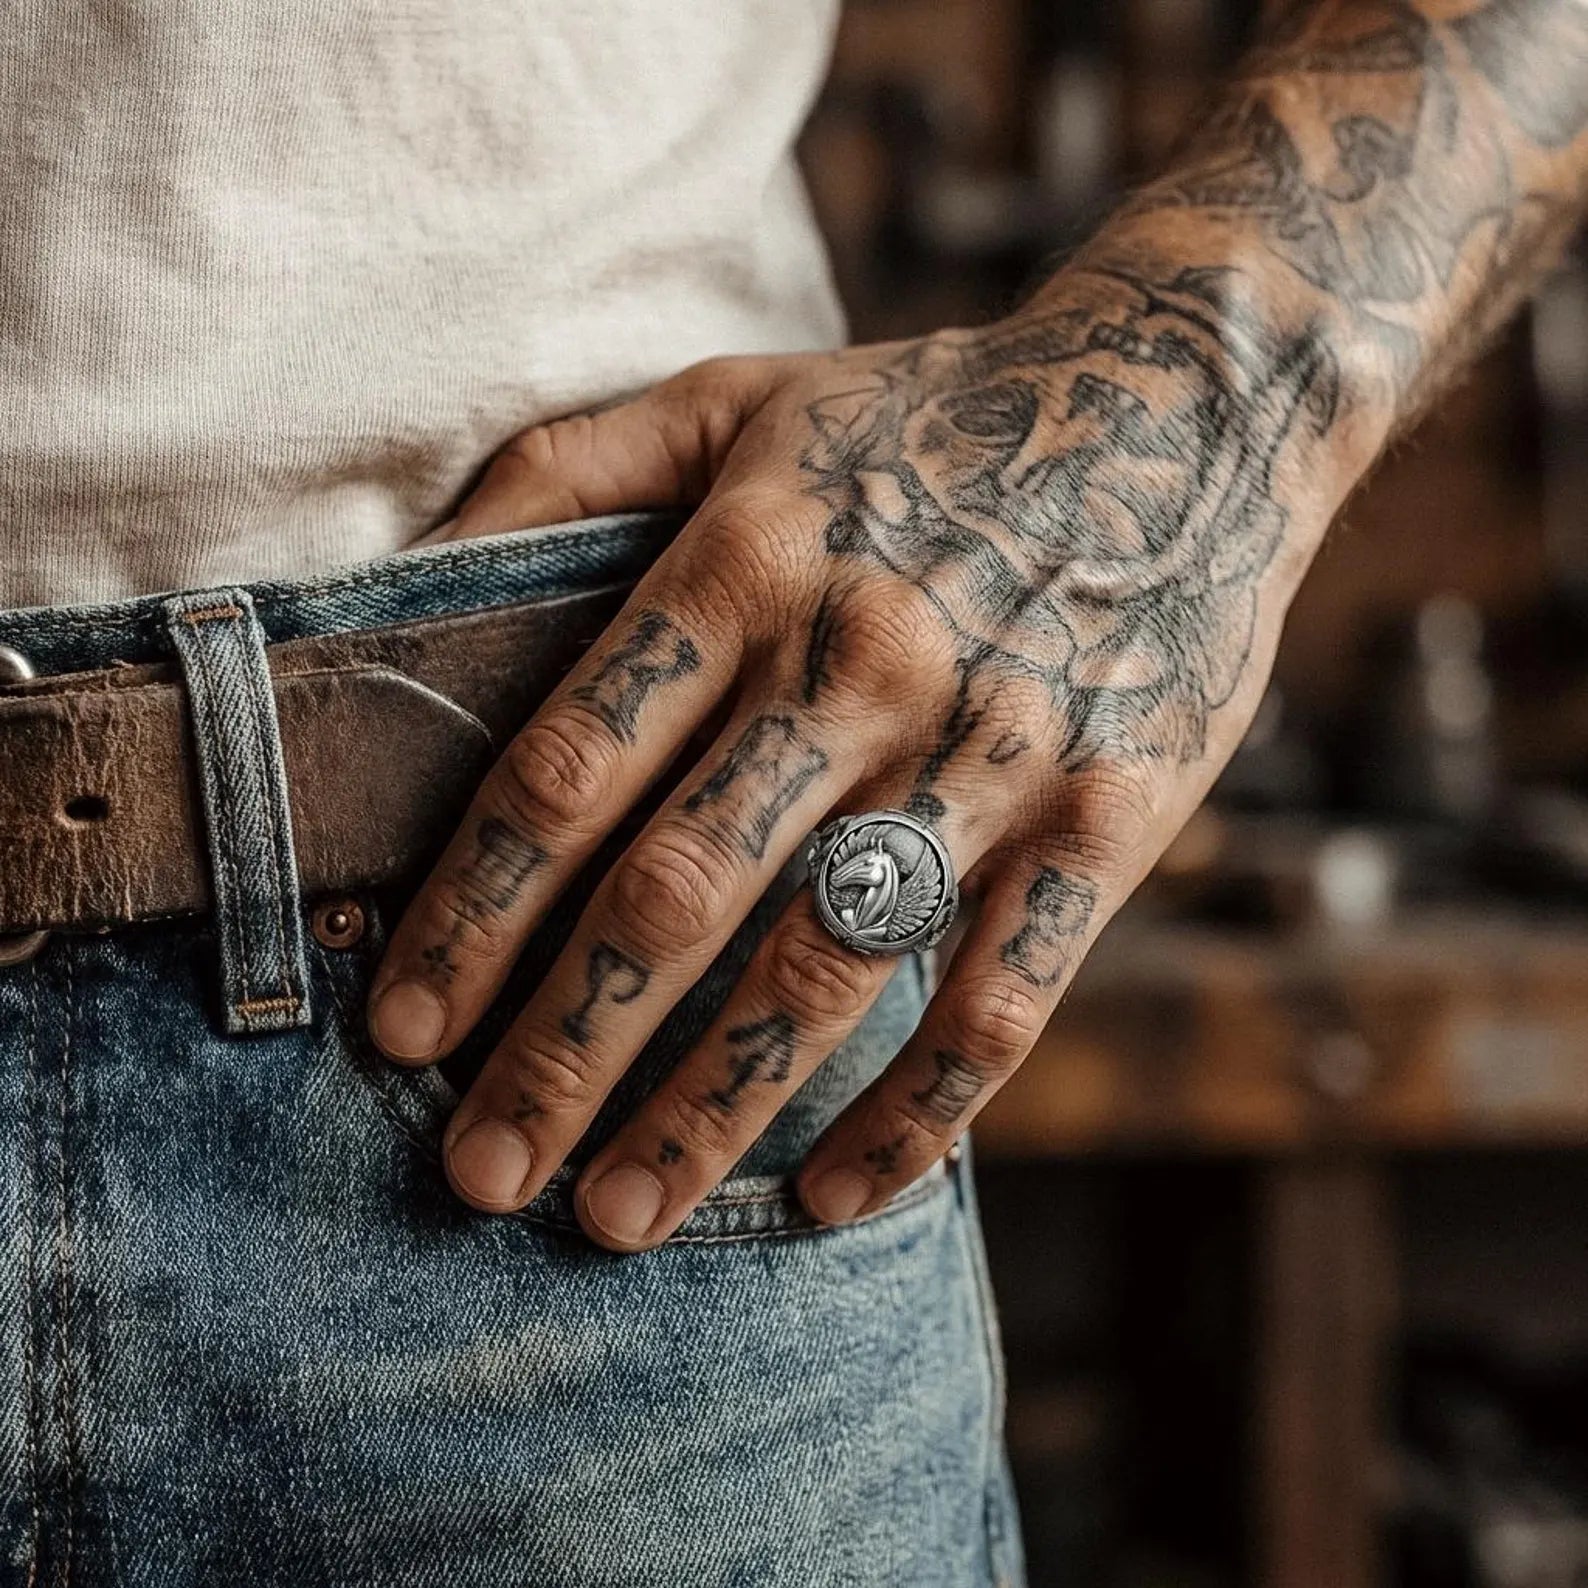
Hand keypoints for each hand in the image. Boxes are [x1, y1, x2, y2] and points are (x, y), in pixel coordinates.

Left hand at [367, 257, 1339, 1247]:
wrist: (1180, 404)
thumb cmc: (921, 420)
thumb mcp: (730, 399)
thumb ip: (560, 472)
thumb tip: (399, 582)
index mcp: (747, 563)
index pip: (570, 768)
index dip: (472, 910)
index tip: (399, 1024)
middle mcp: (858, 666)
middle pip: (675, 895)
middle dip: (560, 1051)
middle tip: (477, 1169)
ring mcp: (990, 751)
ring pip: (823, 969)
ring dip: (705, 1112)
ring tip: (611, 1218)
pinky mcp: (1104, 818)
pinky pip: (999, 1000)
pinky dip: (914, 1116)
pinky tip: (829, 1195)